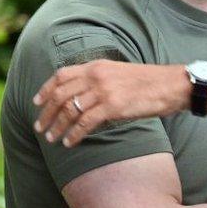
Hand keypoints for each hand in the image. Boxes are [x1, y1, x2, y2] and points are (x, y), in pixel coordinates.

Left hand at [33, 60, 189, 146]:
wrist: (170, 85)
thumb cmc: (148, 82)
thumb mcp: (119, 73)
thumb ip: (99, 79)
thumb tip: (81, 96)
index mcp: (97, 65)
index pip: (61, 75)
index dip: (45, 89)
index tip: (37, 102)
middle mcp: (96, 75)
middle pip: (61, 94)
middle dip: (46, 112)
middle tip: (40, 127)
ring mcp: (104, 90)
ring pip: (70, 110)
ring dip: (58, 126)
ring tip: (52, 138)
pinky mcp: (113, 105)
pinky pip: (85, 122)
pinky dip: (74, 134)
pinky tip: (70, 142)